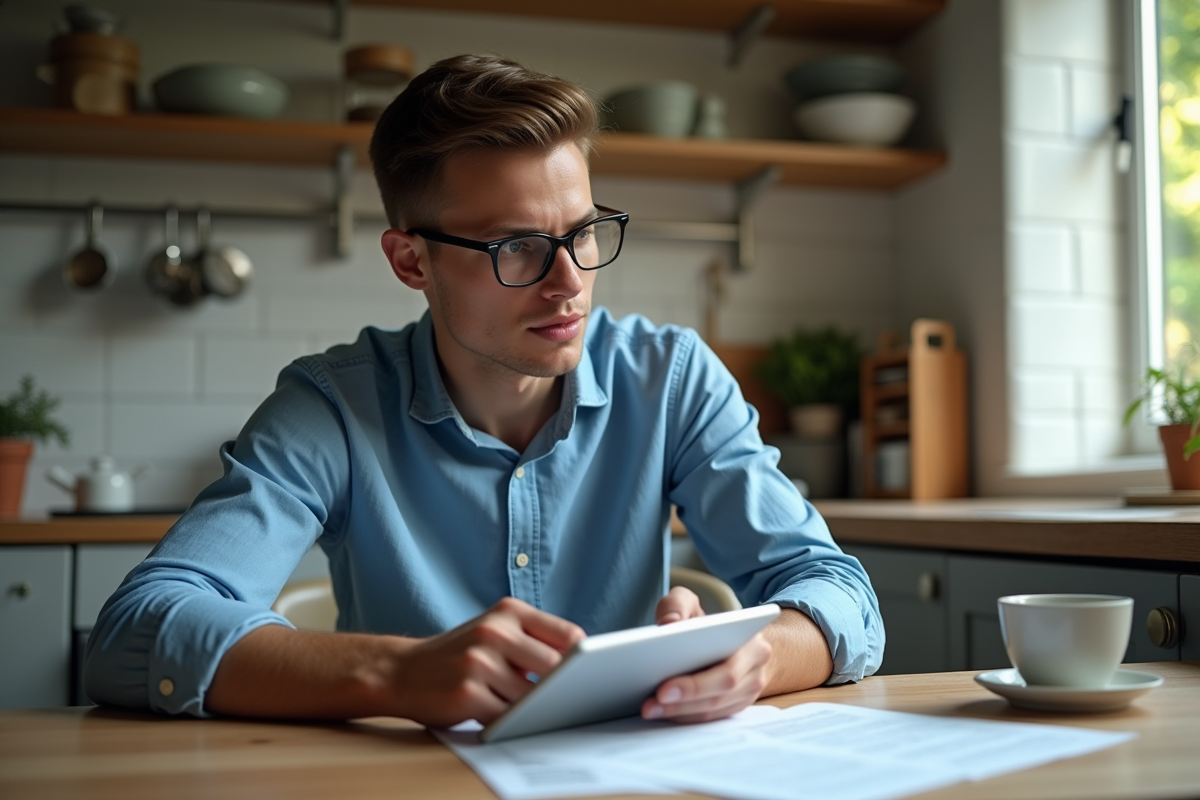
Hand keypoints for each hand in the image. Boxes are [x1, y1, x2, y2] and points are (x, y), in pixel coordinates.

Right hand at [393, 597, 584, 727]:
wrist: (401, 671)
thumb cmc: (459, 655)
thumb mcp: (495, 631)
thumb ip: (532, 641)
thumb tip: (582, 669)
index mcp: (508, 611)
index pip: (568, 634)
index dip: (582, 659)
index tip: (586, 674)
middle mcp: (494, 632)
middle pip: (556, 667)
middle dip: (559, 687)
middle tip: (557, 698)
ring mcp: (479, 663)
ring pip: (532, 697)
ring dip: (532, 708)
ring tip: (520, 705)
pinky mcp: (467, 694)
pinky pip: (507, 717)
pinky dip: (510, 722)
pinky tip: (500, 715)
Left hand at [644, 588, 770, 723]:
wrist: (736, 640)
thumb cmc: (710, 623)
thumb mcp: (692, 603)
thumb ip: (678, 604)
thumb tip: (668, 624)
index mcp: (753, 644)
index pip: (727, 669)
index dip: (696, 684)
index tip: (663, 689)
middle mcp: (756, 670)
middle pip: (720, 694)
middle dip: (682, 701)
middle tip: (650, 704)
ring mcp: (749, 692)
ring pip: (714, 710)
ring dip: (679, 713)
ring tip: (649, 709)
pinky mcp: (737, 706)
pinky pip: (711, 717)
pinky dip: (685, 717)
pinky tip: (662, 712)